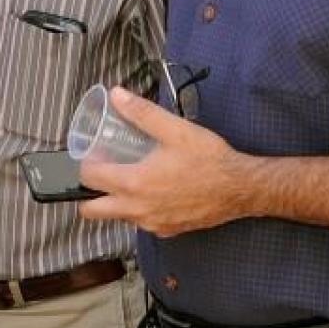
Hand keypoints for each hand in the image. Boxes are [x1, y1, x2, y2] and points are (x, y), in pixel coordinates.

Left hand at [77, 87, 252, 236]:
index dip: (87, 163)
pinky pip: (141, 223)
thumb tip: (117, 95)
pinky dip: (139, 210)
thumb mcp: (175, 130)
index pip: (89, 178)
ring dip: (114, 202)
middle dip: (87, 193)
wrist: (241, 189)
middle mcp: (137, 209)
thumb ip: (142, 113)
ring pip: (117, 218)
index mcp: (134, 183)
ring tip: (129, 178)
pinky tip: (154, 192)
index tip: (96, 154)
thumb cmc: (210, 159)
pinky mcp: (167, 231)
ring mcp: (151, 224)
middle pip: (91, 210)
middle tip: (103, 173)